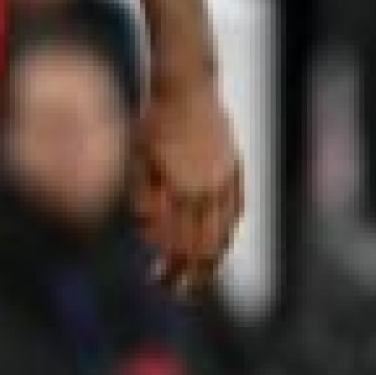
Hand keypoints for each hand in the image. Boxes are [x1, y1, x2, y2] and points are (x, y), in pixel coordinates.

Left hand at [132, 75, 242, 296]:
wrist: (186, 83)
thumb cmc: (153, 120)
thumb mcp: (138, 160)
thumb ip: (145, 201)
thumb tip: (150, 237)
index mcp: (184, 189)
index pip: (181, 244)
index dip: (172, 268)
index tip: (160, 282)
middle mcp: (209, 188)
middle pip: (207, 243)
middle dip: (194, 272)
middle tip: (182, 291)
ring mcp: (226, 176)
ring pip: (226, 227)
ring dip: (214, 255)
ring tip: (204, 272)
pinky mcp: (234, 164)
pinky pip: (237, 205)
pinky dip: (231, 226)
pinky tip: (224, 236)